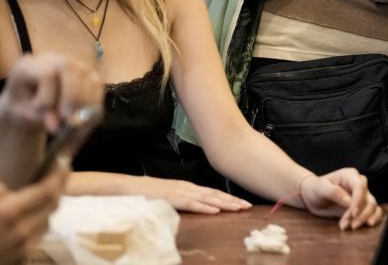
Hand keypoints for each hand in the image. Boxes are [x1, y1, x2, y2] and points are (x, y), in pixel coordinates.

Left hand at [0, 54, 101, 133]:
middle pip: (71, 68)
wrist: (28, 101)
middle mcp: (53, 59)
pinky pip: (98, 85)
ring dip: (85, 102)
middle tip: (69, 119)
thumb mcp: (23, 113)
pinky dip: (94, 102)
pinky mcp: (87, 72)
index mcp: (29, 65)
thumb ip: (38, 116)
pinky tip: (84, 116)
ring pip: (89, 76)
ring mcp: (73, 63)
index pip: (47, 74)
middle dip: (73, 96)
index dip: (48, 96)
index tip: (46, 116)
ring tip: (75, 121)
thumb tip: (57, 126)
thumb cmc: (23, 105)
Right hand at [0, 166, 67, 264]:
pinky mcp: (18, 261)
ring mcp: (21, 251)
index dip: (59, 172)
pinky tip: (29, 215)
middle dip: (58, 186)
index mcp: (8, 214)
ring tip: (43, 191)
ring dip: (48, 206)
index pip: (49, 190)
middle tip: (58, 171)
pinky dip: (37, 223)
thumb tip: (13, 187)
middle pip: (53, 205)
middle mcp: (20, 234)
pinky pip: (35, 238)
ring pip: (47, 222)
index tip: (63, 159)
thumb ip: (1, 191)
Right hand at [135, 176, 251, 213]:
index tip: (242, 202)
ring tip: (238, 208)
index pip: (213, 193)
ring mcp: (181, 193)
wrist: (130, 187)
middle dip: (232, 201)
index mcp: (188, 187)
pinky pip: (192, 204)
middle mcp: (188, 188)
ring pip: (207, 199)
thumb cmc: (149, 192)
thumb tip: (196, 204)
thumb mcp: (170, 194)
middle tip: (248, 205)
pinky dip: (205, 207)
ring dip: (224, 204)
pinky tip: (216, 211)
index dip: (228, 198)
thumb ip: (183, 198)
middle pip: (215, 195)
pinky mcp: (172, 199)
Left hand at [298, 170, 383, 230]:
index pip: (360, 187)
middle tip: (349, 226)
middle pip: (368, 199)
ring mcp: (362, 195)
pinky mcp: (362, 206)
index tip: (353, 214)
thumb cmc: (316, 189)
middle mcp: (359, 184)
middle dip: (361, 214)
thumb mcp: (321, 188)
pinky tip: (367, 225)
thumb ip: (334, 192)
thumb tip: (348, 202)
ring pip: (372, 207)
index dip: (358, 200)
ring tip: (352, 227)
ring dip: (364, 218)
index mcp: (350, 175)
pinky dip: (373, 218)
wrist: (312, 196)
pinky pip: (374, 211)